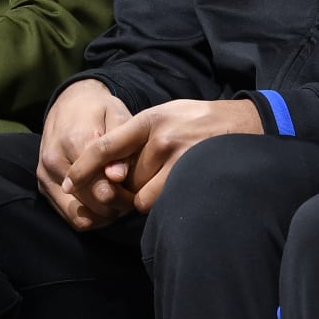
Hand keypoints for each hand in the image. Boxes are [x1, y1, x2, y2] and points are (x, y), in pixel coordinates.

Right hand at [38, 80, 132, 229]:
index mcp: (74, 141)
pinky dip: (89, 216)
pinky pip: (68, 216)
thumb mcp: (117, 117)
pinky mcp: (42, 184)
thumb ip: (119, 148)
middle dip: (116, 208)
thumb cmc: (99, 110)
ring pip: (79, 217)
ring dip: (102, 216)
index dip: (125, 196)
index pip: (101, 187)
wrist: (69, 103)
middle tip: (130, 198)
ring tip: (116, 201)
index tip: (137, 192)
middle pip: (92, 205)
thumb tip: (117, 177)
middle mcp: (54, 160)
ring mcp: (45, 174)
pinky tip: (101, 202)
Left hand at [73, 98, 262, 215]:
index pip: (104, 146)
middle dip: (120, 186)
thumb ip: (137, 138)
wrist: (249, 123)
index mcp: (150, 119)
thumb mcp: (167, 115)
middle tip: (133, 183)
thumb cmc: (200, 121)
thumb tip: (111, 172)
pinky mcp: (193, 176)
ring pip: (139, 195)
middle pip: (121, 176)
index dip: (83, 168)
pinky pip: (160, 202)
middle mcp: (161, 138)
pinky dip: (158, 203)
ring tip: (157, 185)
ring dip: (140, 197)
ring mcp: (179, 159)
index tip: (69, 182)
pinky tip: (169, 192)